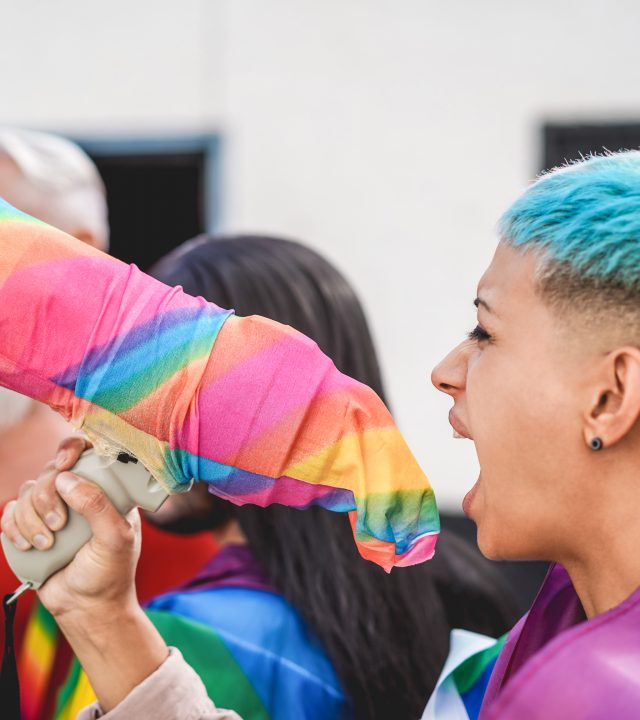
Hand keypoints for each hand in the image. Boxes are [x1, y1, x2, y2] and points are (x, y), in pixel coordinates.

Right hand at [1, 436, 167, 711]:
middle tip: (59, 526)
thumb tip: (68, 479)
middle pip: (50, 470)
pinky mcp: (32, 526)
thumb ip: (98, 506)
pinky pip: (11, 511)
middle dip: (47, 498)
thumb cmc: (110, 573)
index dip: (72, 449)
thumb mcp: (116, 539)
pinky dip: (13, 526)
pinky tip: (29, 545)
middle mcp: (79, 493)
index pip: (88, 451)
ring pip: (27, 491)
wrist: (86, 608)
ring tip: (47, 545)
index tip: (64, 464)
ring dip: (31, 519)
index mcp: (106, 489)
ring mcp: (54, 508)